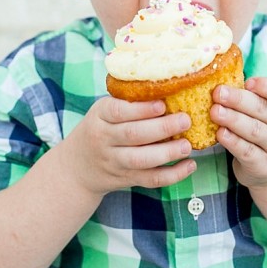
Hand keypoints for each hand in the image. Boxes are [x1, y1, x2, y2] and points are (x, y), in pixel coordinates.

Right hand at [62, 96, 195, 197]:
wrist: (76, 167)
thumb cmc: (99, 129)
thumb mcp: (103, 111)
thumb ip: (128, 103)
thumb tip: (169, 88)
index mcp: (100, 116)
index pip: (118, 111)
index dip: (141, 109)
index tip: (162, 104)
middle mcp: (104, 139)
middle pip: (132, 135)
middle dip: (161, 128)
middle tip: (185, 120)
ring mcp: (114, 161)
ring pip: (141, 160)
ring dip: (167, 153)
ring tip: (187, 145)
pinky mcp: (126, 179)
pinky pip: (150, 180)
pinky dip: (172, 175)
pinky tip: (189, 165)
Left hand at [210, 77, 266, 187]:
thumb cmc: (257, 129)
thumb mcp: (256, 111)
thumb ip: (243, 95)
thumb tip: (215, 77)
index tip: (248, 82)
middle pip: (262, 109)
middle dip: (239, 100)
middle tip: (218, 93)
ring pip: (254, 130)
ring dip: (233, 120)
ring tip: (215, 112)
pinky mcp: (264, 165)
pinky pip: (248, 152)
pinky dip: (233, 142)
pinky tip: (220, 134)